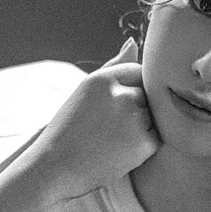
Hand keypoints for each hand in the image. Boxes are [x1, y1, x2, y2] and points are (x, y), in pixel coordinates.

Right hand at [34, 37, 158, 201]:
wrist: (53, 169)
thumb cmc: (68, 130)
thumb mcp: (85, 91)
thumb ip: (113, 67)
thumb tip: (134, 42)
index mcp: (103, 78)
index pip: (139, 73)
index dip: (132, 91)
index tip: (116, 108)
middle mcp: (120, 94)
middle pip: (147, 95)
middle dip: (135, 110)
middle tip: (109, 130)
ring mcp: (133, 119)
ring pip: (153, 116)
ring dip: (140, 127)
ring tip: (112, 140)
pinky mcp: (143, 143)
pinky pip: (157, 137)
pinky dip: (144, 146)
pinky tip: (120, 151)